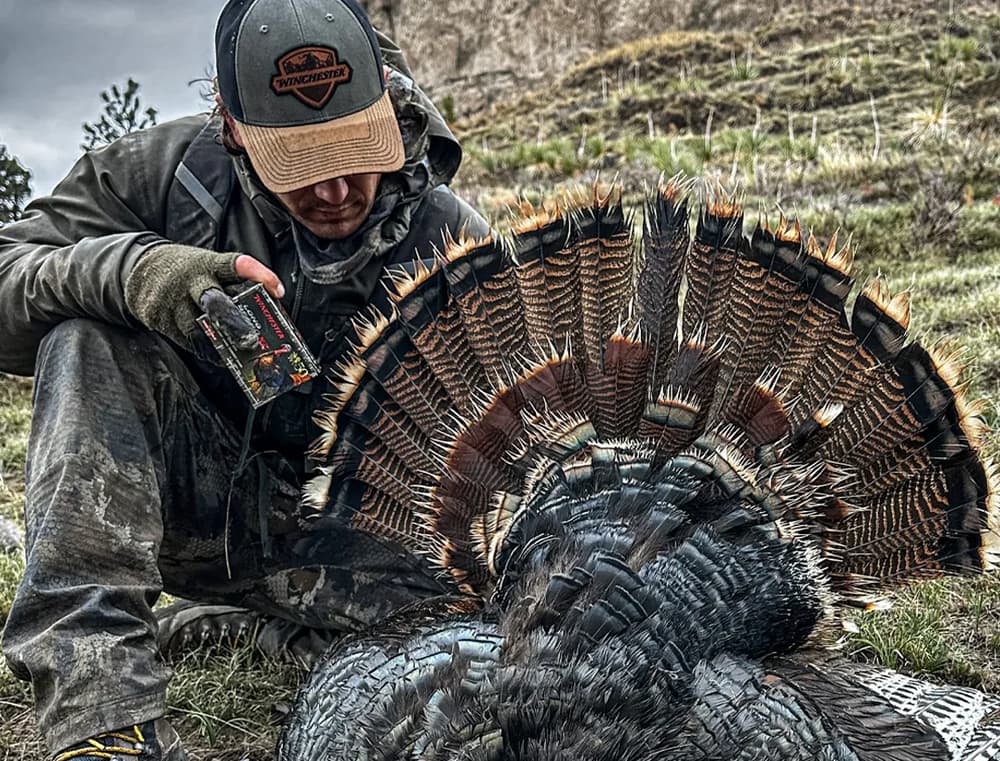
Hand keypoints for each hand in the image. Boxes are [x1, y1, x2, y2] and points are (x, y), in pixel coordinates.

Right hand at [124, 243, 284, 351]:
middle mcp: (190, 281)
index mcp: (208, 264)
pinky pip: (185, 340)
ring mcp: (171, 301)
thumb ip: (235, 284)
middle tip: (253, 341)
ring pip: (197, 329)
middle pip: (214, 302)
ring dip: (221, 345)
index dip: (258, 275)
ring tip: (240, 355)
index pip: (235, 265)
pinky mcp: (158, 318)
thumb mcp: (210, 267)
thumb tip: (268, 310)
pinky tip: (219, 354)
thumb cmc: (189, 272)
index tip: (278, 290)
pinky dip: (204, 350)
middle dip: (236, 324)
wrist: (141, 270)